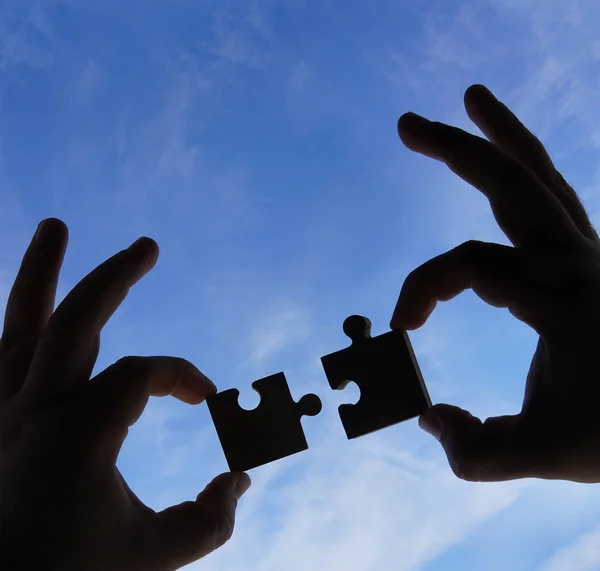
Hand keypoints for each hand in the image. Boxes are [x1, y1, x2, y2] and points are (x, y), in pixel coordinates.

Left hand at [0, 219, 249, 570]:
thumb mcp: (154, 557)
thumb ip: (210, 520)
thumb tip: (241, 480)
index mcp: (79, 435)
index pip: (143, 373)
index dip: (182, 375)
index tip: (206, 397)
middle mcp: (34, 412)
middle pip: (77, 320)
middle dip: (115, 276)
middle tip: (147, 246)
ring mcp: (4, 413)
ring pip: (20, 325)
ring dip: (39, 274)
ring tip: (54, 227)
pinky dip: (14, 324)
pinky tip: (24, 306)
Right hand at [391, 84, 599, 482]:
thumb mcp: (546, 456)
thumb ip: (477, 451)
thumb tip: (428, 418)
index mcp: (566, 300)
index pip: (471, 265)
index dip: (421, 288)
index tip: (400, 329)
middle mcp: (578, 264)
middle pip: (511, 186)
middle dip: (455, 150)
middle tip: (407, 124)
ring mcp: (585, 255)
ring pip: (540, 177)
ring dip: (501, 136)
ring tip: (471, 97)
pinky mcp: (583, 260)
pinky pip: (553, 199)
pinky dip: (527, 168)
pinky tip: (508, 160)